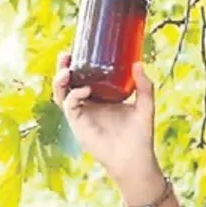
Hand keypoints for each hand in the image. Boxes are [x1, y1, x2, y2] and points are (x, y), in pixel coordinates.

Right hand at [52, 52, 161, 195]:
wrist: (134, 159)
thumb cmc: (140, 135)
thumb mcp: (145, 106)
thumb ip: (144, 86)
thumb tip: (138, 63)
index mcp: (102, 96)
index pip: (86, 75)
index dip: (80, 62)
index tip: (81, 47)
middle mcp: (88, 103)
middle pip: (69, 81)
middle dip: (64, 66)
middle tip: (67, 53)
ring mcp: (82, 113)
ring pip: (62, 92)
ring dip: (60, 79)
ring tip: (67, 68)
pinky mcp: (78, 124)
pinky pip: (69, 105)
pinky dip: (73, 95)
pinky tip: (84, 90)